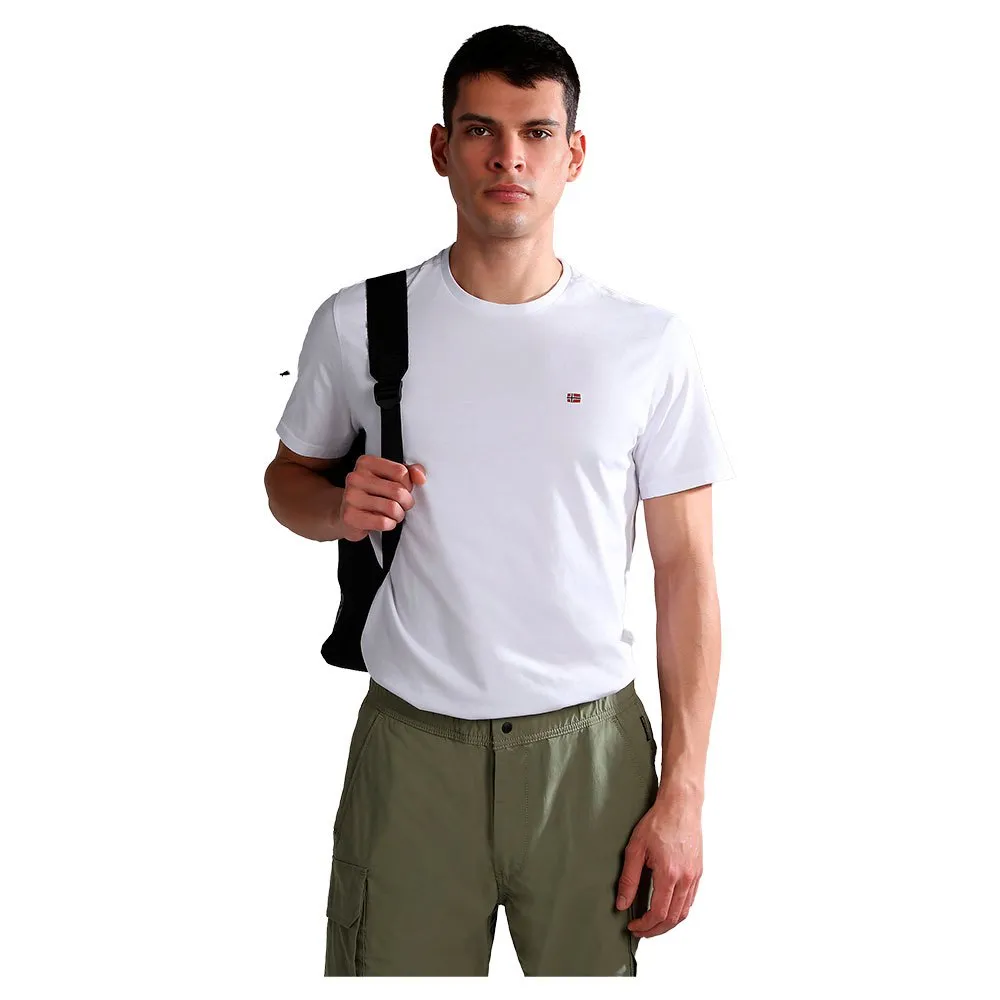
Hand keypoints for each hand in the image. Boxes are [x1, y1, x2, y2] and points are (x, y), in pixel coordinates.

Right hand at [338, 455, 426, 541]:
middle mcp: (355, 477)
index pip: (401, 472)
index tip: (404, 490)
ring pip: (392, 508)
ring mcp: (351, 496)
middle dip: (406, 502)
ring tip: (394, 515)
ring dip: (399, 515)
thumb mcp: (390, 479)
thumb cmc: (372, 495)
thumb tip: (420, 476)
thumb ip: (409, 473)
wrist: (347, 515)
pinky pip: (382, 522)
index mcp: (366, 463)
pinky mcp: (350, 516)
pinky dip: (389, 524)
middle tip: (402, 506)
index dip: (408, 485)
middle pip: (398, 491)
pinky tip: (384, 522)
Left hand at [615, 793, 702, 937]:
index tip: (634, 925)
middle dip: (656, 930)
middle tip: (641, 930)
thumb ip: (629, 879)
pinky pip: (690, 900)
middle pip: (673, 918)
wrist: (681, 806)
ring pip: (684, 912)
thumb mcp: (635, 848)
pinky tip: (667, 908)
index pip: (659, 913)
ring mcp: (695, 876)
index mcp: (669, 874)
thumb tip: (622, 903)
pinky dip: (679, 911)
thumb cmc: (658, 822)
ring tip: (652, 924)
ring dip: (668, 923)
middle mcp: (686, 879)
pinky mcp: (698, 872)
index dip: (645, 925)